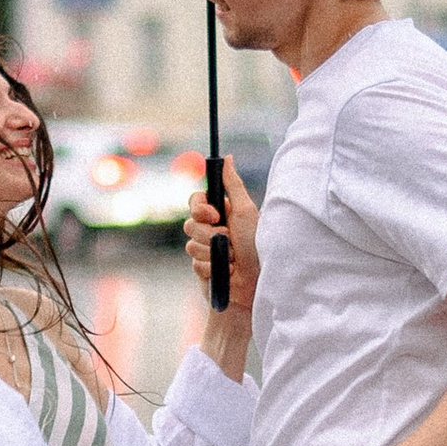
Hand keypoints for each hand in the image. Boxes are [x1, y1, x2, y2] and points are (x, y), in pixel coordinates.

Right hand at [183, 158, 259, 311]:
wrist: (253, 288)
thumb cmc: (256, 248)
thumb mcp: (246, 212)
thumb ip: (233, 184)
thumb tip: (227, 158)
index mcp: (222, 213)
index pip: (196, 200)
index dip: (200, 207)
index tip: (213, 215)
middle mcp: (212, 229)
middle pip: (190, 222)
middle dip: (209, 233)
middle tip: (227, 239)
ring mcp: (205, 249)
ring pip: (191, 243)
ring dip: (214, 252)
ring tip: (232, 259)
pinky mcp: (201, 267)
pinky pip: (195, 262)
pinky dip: (212, 267)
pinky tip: (226, 273)